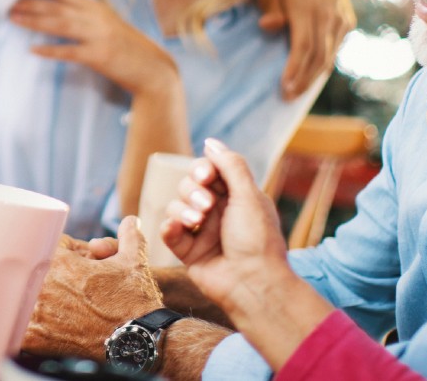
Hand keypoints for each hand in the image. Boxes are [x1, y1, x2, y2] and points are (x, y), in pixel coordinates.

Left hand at [10, 0, 178, 96]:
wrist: (154, 71)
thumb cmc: (131, 51)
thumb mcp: (112, 27)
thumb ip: (91, 20)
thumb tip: (67, 15)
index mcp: (100, 10)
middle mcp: (97, 18)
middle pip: (58, 8)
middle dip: (32, 4)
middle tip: (9, 2)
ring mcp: (99, 36)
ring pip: (60, 25)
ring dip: (34, 21)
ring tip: (14, 19)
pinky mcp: (99, 55)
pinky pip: (69, 52)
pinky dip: (50, 50)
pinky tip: (33, 49)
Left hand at [22, 217, 163, 360]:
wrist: (136, 342)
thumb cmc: (134, 301)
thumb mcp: (134, 260)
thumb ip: (129, 236)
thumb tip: (131, 221)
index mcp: (59, 262)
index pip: (49, 245)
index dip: (64, 251)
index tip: (75, 262)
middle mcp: (41, 286)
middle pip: (31, 270)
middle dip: (45, 273)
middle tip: (67, 285)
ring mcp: (35, 314)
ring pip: (20, 296)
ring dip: (31, 297)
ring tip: (55, 305)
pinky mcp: (34, 339)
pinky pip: (16, 328)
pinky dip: (24, 326)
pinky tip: (39, 326)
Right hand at [161, 139, 338, 368]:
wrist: (253, 284)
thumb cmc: (257, 240)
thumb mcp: (249, 196)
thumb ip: (230, 165)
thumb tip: (210, 142)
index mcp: (236, 196)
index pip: (209, 171)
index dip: (203, 169)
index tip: (207, 176)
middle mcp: (217, 211)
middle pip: (188, 185)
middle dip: (193, 190)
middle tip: (207, 205)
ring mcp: (201, 231)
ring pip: (175, 206)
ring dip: (183, 209)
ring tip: (197, 221)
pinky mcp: (188, 251)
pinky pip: (169, 231)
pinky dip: (169, 227)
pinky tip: (176, 227)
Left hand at [255, 0, 353, 98]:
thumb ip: (270, 8)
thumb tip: (267, 26)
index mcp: (308, 6)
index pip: (304, 46)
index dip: (295, 69)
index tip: (284, 88)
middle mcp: (329, 13)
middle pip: (319, 56)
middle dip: (304, 80)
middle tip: (287, 97)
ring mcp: (341, 17)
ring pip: (330, 54)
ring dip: (314, 76)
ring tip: (297, 91)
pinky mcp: (347, 20)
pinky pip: (335, 47)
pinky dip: (323, 63)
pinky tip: (310, 75)